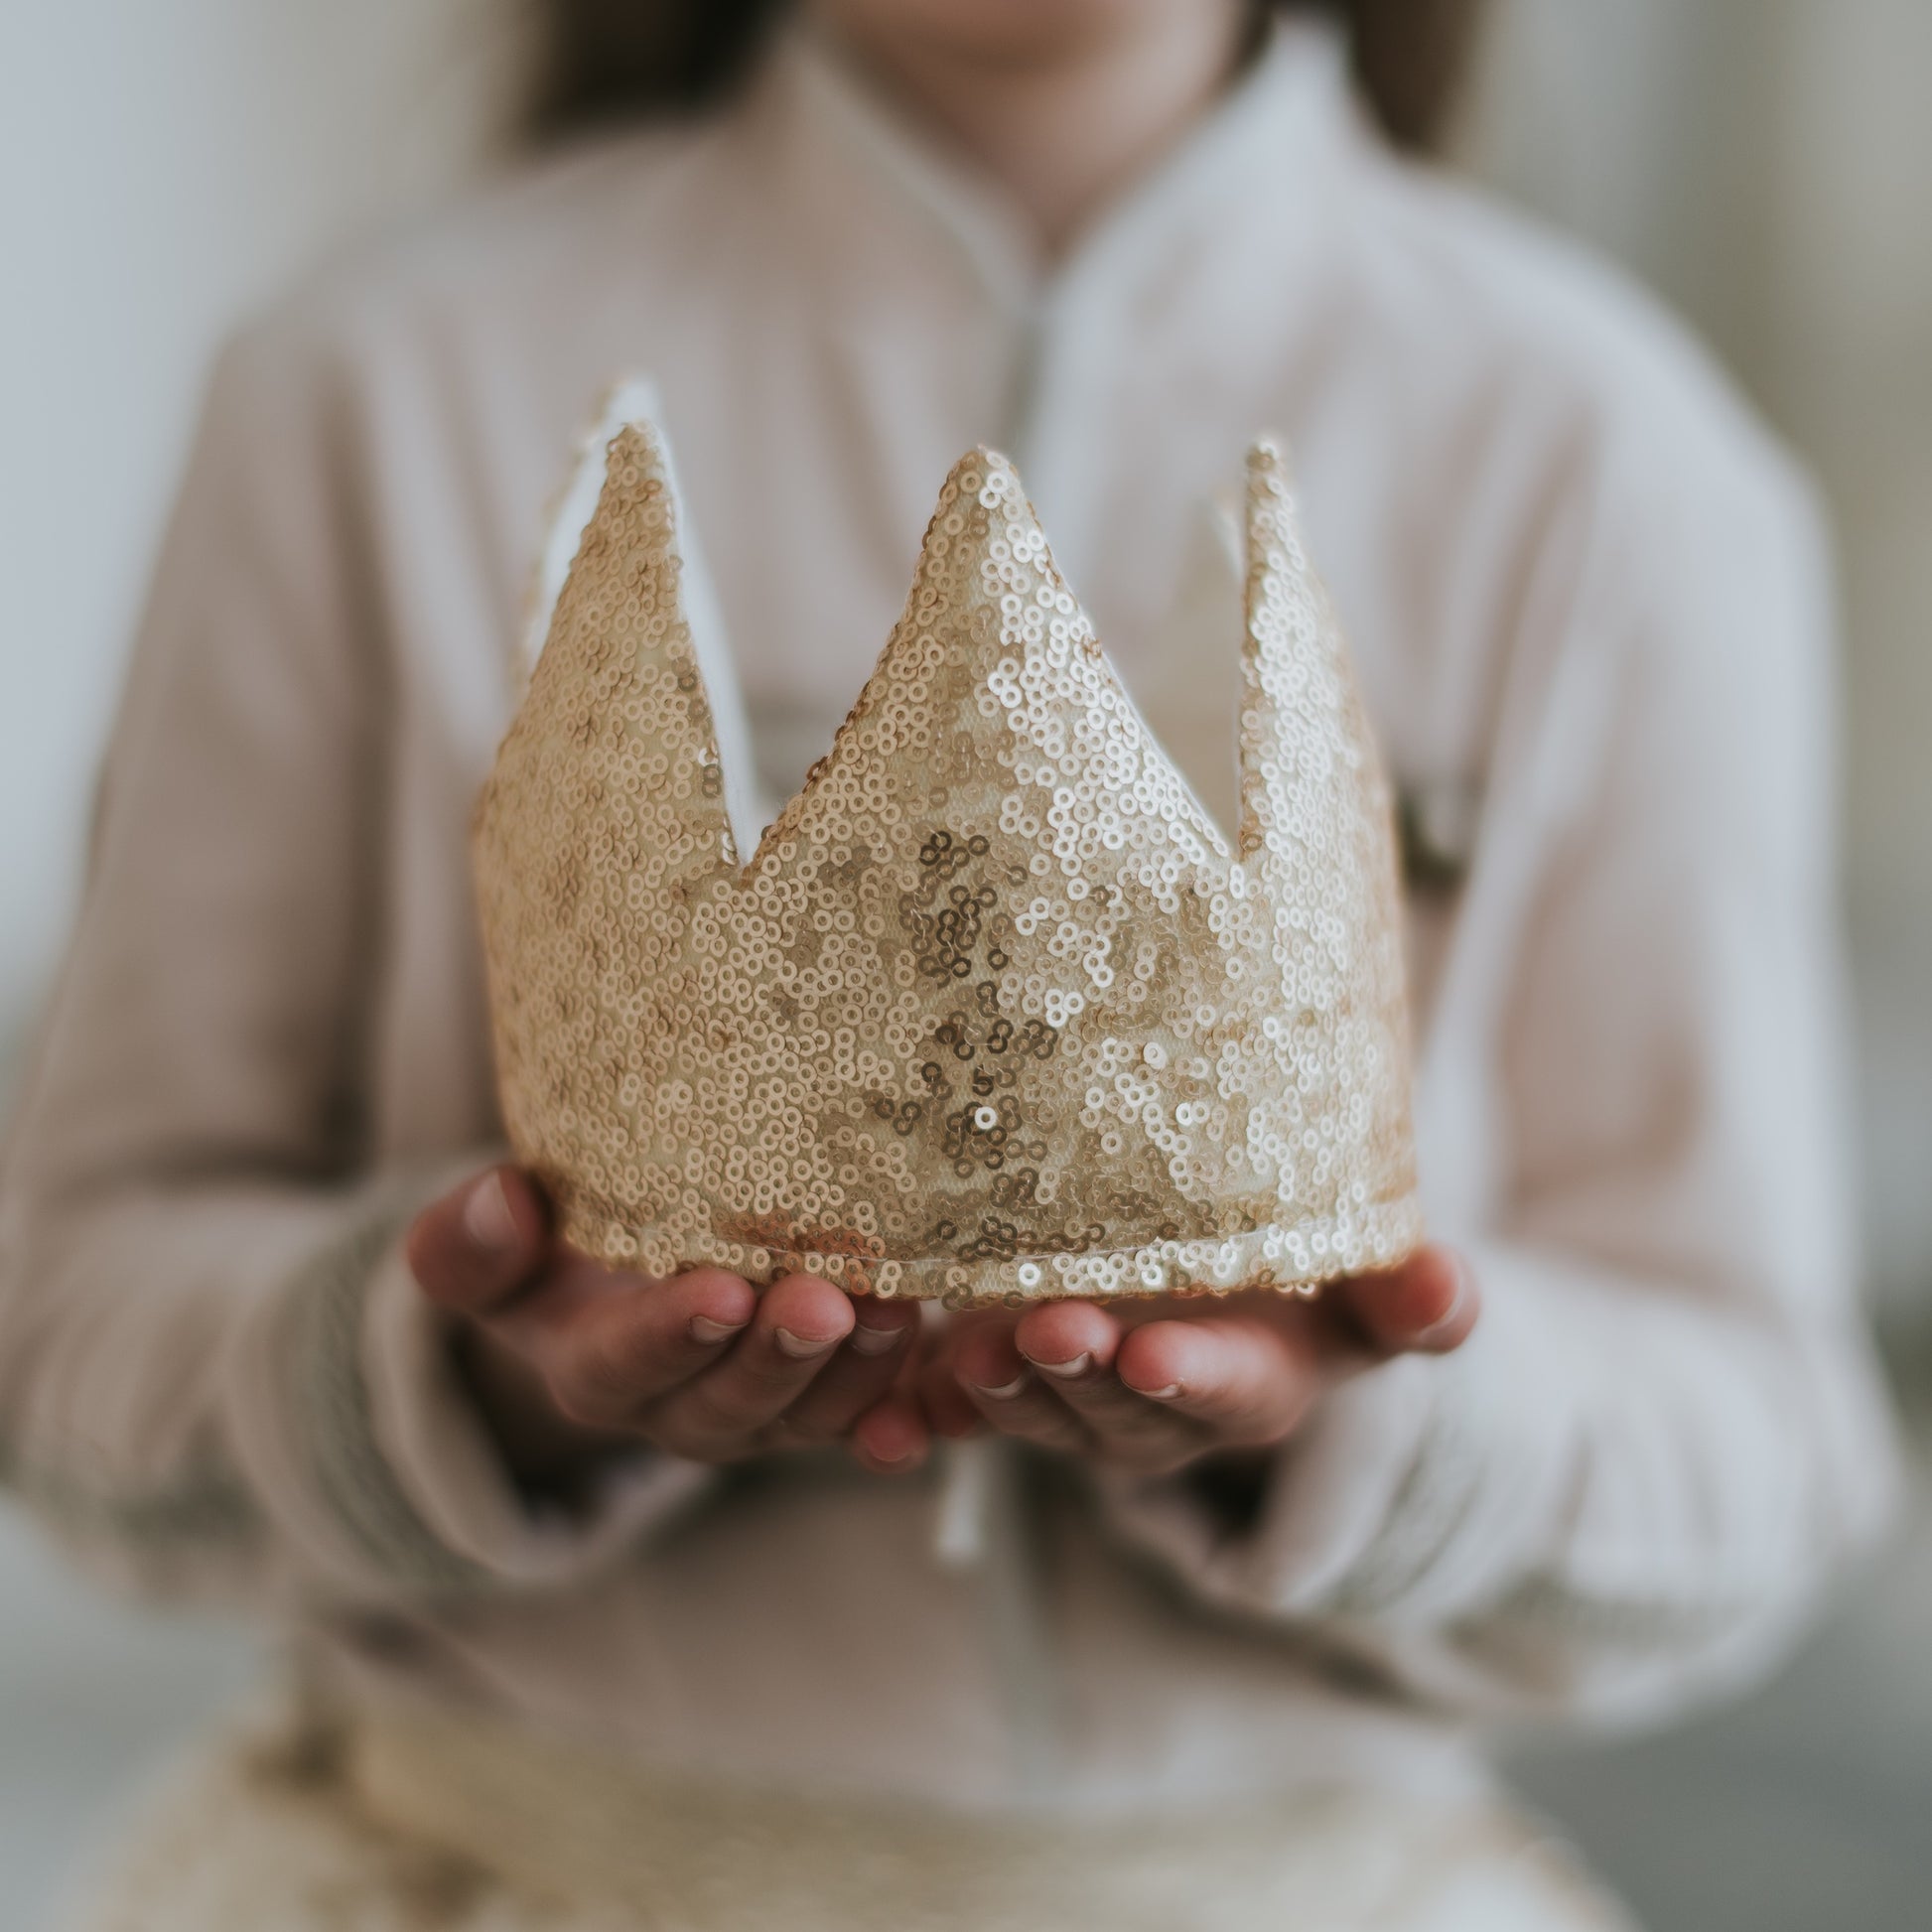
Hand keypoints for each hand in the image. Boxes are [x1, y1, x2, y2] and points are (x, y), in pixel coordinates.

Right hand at [404, 1166, 929, 1484]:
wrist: (625, 1291)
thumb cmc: (558, 1253)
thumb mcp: (493, 1257)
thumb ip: (471, 1245)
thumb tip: (499, 1197)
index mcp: (596, 1372)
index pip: (626, 1364)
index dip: (671, 1336)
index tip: (719, 1291)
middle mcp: (684, 1411)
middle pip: (734, 1401)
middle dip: (781, 1355)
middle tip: (827, 1302)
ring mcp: (766, 1415)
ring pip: (814, 1413)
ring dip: (861, 1371)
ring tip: (903, 1307)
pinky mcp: (832, 1405)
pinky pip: (871, 1425)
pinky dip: (905, 1423)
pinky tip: (933, 1413)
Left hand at [923, 1245, 1477, 1477]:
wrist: (1223, 1291)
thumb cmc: (1304, 1284)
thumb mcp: (1364, 1295)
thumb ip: (1410, 1302)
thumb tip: (1448, 1282)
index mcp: (1248, 1390)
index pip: (1221, 1393)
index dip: (1190, 1379)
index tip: (1155, 1353)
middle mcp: (1156, 1415)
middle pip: (1111, 1410)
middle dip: (1077, 1376)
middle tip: (1043, 1329)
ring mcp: (1075, 1409)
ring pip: (1032, 1414)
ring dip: (997, 1390)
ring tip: (966, 1346)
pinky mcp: (1008, 1388)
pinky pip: (957, 1413)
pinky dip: (921, 1412)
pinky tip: (886, 1407)